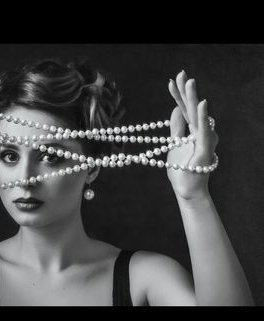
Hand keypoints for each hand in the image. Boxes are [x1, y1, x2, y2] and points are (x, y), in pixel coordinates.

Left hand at [166, 71, 218, 200]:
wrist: (186, 190)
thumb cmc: (181, 169)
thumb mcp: (174, 143)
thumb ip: (176, 126)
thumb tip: (176, 107)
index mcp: (192, 131)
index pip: (184, 108)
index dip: (179, 94)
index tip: (172, 80)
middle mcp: (200, 133)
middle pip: (192, 108)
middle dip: (186, 90)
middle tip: (181, 73)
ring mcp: (204, 141)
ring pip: (198, 116)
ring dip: (193, 98)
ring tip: (190, 82)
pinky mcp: (205, 150)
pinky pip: (204, 131)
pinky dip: (202, 117)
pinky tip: (202, 104)